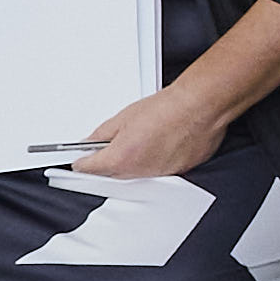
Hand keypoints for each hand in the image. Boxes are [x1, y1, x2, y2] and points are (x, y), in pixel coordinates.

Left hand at [69, 79, 234, 181]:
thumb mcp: (123, 117)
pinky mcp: (179, 171)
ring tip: (146, 138)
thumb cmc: (168, 108)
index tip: (78, 159)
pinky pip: (159, 170)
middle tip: (115, 142)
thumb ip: (101, 135)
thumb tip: (90, 142)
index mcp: (119, 158)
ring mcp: (160, 174)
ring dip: (134, 161)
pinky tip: (163, 142)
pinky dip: (156, 160)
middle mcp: (138, 172)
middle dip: (109, 160)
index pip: (88, 169)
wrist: (201, 106)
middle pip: (112, 174)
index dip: (81, 161)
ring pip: (136, 173)